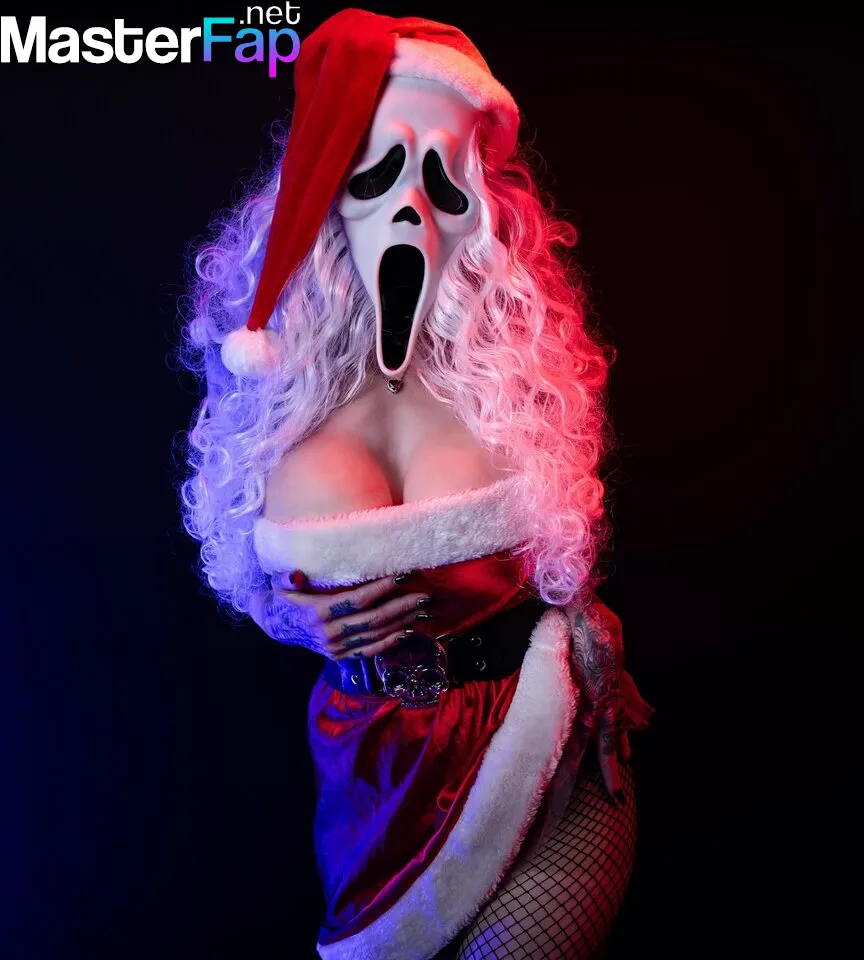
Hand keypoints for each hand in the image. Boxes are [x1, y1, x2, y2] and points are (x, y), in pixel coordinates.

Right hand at [252, 570, 433, 660]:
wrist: (276, 626)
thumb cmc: (283, 598)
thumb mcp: (279, 584)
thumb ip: (288, 579)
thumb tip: (296, 576)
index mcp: (316, 613)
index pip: (356, 600)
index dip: (380, 588)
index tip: (401, 576)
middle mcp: (328, 634)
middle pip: (373, 619)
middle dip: (401, 606)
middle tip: (424, 594)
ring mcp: (335, 648)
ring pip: (375, 635)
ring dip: (402, 622)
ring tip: (422, 609)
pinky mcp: (340, 657)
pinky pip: (370, 650)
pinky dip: (390, 642)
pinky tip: (408, 631)